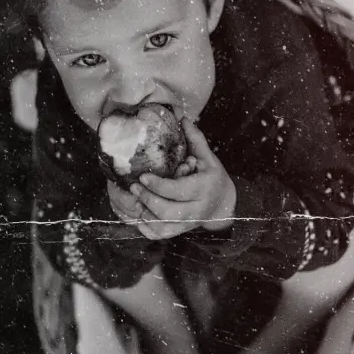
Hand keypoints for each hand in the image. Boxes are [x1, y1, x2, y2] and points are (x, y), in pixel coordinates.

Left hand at [126, 118, 237, 239]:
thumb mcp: (208, 159)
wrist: (222, 205)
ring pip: (160, 226)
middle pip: (167, 212)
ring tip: (131, 198)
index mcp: (203, 189)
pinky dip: (142, 226)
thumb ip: (195, 140)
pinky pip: (156, 234)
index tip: (143, 176)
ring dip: (142, 213)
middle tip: (134, 187)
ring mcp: (186, 225)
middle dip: (148, 200)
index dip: (159, 186)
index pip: (178, 191)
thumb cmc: (213, 178)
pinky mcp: (177, 232)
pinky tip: (134, 212)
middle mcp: (195, 210)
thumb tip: (183, 118)